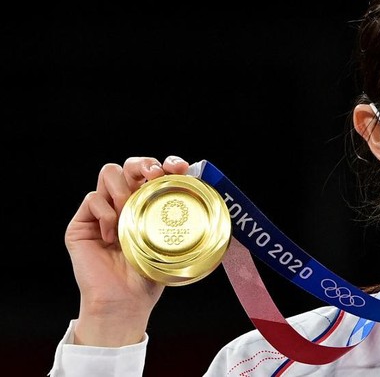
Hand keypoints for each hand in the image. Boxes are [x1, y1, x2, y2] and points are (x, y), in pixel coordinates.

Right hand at [65, 155, 189, 346]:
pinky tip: (113, 237)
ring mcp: (102, 211)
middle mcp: (124, 203)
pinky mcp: (81, 224)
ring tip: (130, 214)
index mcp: (147, 204)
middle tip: (155, 176)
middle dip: (144, 163)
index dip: (167, 163)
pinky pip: (92, 199)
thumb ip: (184, 219)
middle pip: (131, 164)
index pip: (155, 172)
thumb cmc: (149, 275)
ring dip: (124, 189)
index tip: (179, 167)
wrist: (125, 302)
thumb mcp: (173, 243)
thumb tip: (212, 197)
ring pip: (109, 172)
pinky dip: (106, 214)